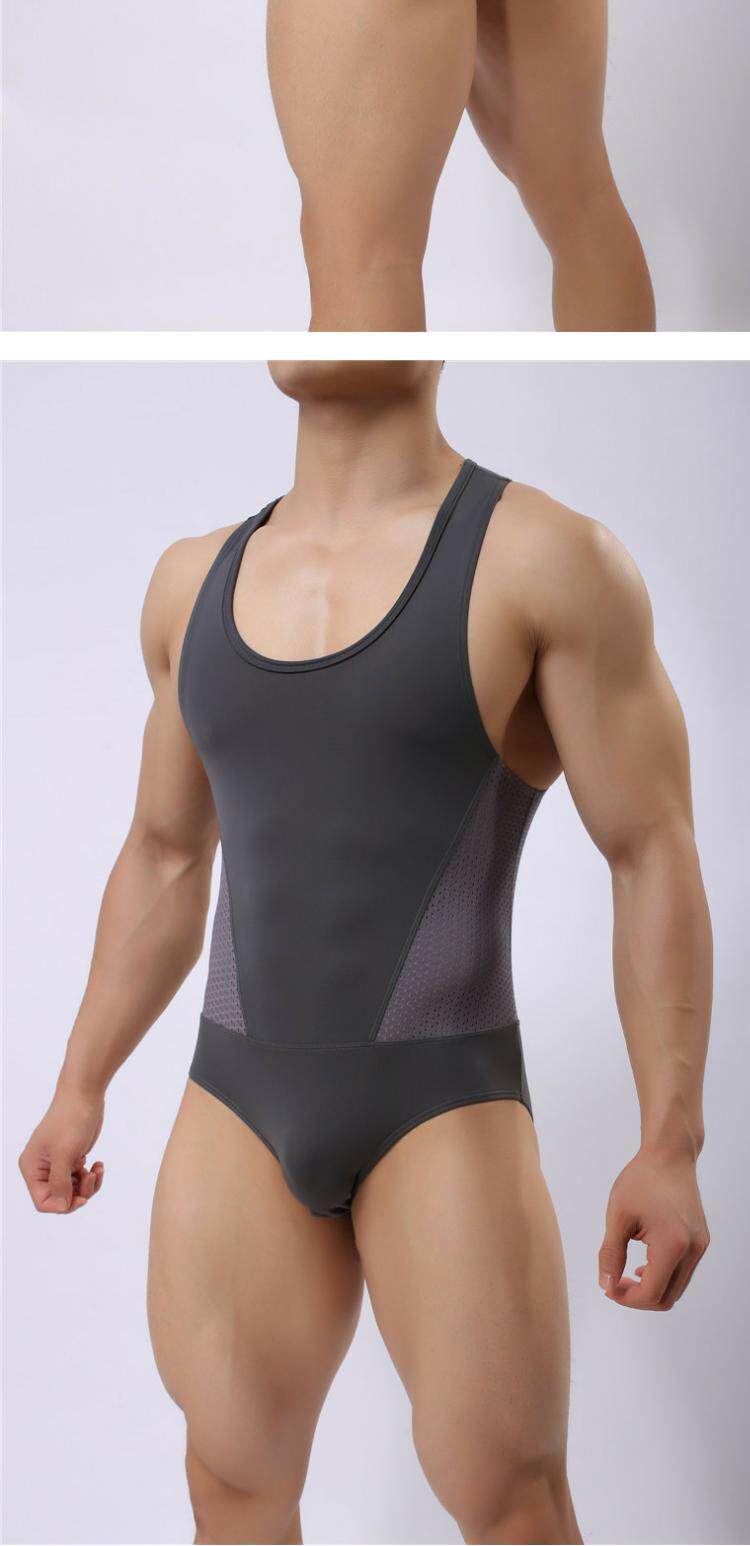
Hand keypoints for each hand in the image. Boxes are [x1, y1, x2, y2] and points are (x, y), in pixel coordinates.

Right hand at [19, 1087, 104, 1213]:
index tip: (81, 1198)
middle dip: (78, 1193)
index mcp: (32, 1167)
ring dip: (88, 1185)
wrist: (84, 1095)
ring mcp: (57, 1163)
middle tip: (91, 1179)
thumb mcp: (64, 1154)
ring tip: (96, 1170)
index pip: (42, 1201)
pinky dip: (92, 1176)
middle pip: (59, 1198)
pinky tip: (99, 1164)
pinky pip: (81, 1179)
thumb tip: (61, 1205)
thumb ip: (60, 1183)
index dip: (62, 1205)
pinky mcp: (72, 1158)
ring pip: (72, 1190)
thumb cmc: (70, 1120)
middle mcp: (42, 1168)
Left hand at [599, 1148, 708, 1309]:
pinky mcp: (700, 1241)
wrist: (670, 1155)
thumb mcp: (618, 1216)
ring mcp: (700, 1246)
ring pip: (676, 1287)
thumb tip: (606, 1285)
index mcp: (673, 1244)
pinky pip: (682, 1272)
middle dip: (638, 1298)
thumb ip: (610, 1254)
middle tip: (614, 1284)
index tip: (608, 1287)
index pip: (651, 1293)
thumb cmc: (642, 1179)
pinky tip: (644, 1266)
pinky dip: (663, 1276)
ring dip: (651, 1289)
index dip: (626, 1298)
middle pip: (667, 1298)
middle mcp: (693, 1249)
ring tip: (626, 1275)